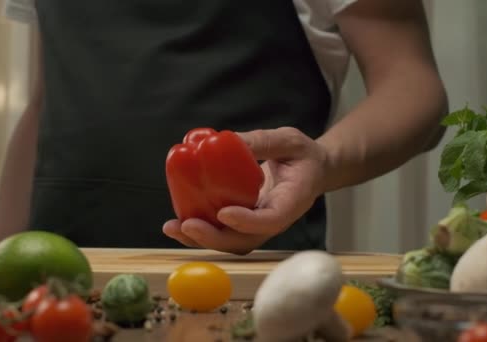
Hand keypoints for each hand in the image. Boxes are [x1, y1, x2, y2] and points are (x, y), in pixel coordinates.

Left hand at [162, 127, 329, 254]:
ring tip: (174, 228)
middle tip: (187, 225)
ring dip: (201, 238)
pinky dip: (200, 231)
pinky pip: (223, 232)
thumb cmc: (303, 155)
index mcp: (293, 201)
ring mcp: (259, 225)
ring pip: (231, 241)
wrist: (312, 171)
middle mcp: (275, 220)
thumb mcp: (289, 140)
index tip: (224, 213)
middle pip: (246, 239)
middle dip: (214, 237)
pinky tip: (177, 223)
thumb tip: (227, 140)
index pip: (272, 219)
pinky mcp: (245, 222)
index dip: (248, 221)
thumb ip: (261, 141)